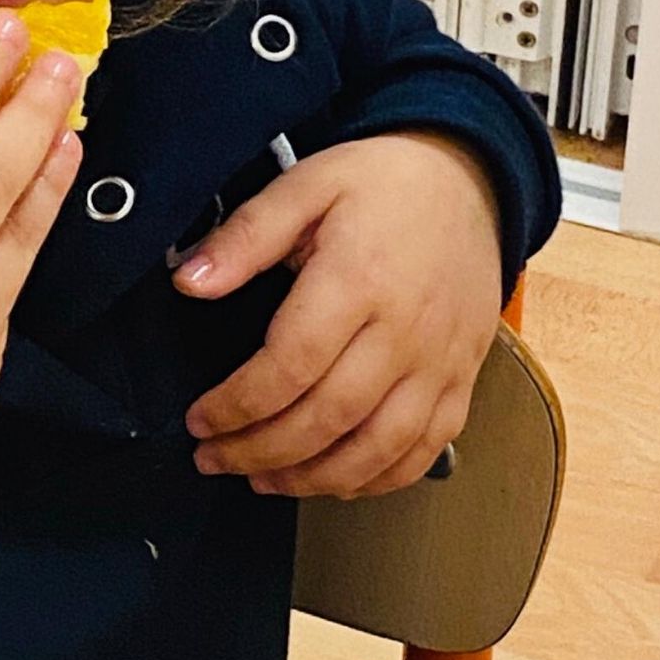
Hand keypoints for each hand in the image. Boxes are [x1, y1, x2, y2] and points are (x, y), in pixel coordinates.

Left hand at [173, 131, 502, 498]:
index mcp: (359, 281)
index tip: (200, 420)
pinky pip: (426, 447)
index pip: (289, 366)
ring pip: (378, 447)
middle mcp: (406, 331)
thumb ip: (244, 237)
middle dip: (262, 450)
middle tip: (215, 459)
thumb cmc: (382, 183)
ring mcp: (440, 361)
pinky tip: (335, 481)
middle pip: (328, 416)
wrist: (469, 178)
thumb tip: (190, 281)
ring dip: (314, 477)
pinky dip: (379, 478)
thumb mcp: (303, 186)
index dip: (237, 405)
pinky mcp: (462, 378)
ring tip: (263, 480)